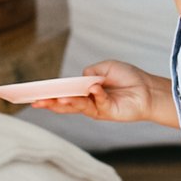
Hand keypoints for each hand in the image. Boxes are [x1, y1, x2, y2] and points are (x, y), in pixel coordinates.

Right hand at [26, 60, 175, 125]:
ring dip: (68, 102)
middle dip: (50, 103)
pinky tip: (93, 88)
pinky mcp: (107, 112)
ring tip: (58, 98)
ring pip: (78, 106)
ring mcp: (96, 108)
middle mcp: (88, 102)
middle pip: (65, 104)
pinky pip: (98, 102)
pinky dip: (96, 94)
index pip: (63, 93)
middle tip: (37, 102)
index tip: (34, 96)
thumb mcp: (105, 68)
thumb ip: (90, 72)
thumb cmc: (128, 77)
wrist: (147, 89)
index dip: (49, 95)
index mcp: (84, 91)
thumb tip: (81, 79)